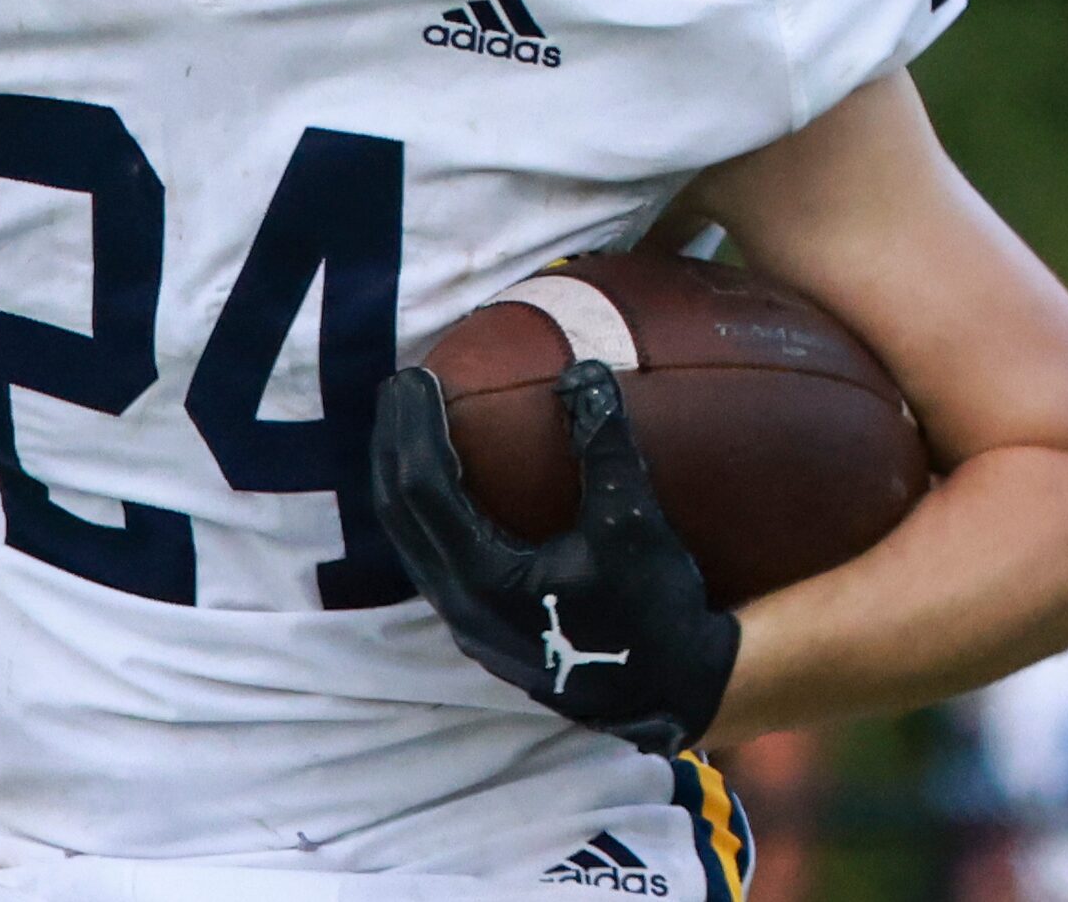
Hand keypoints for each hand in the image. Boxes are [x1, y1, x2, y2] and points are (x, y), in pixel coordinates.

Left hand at [371, 359, 738, 755]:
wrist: (677, 695)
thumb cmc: (657, 613)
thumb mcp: (635, 525)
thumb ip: (604, 447)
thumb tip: (584, 371)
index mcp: (483, 580)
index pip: (422, 487)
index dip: (413, 427)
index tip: (415, 376)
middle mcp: (460, 605)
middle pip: (398, 512)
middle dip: (390, 444)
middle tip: (399, 387)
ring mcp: (468, 623)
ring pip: (409, 539)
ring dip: (401, 479)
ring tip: (409, 427)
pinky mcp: (483, 628)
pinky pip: (433, 557)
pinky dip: (428, 510)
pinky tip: (449, 483)